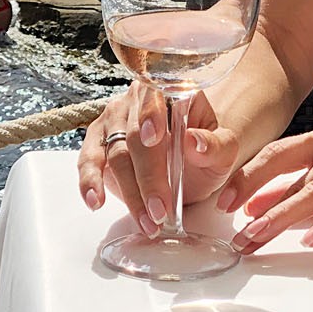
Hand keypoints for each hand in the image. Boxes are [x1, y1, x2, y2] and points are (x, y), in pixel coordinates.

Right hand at [77, 85, 239, 235]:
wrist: (190, 171)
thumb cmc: (206, 155)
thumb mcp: (223, 152)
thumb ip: (215, 145)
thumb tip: (193, 141)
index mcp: (172, 91)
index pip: (158, 96)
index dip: (153, 114)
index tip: (154, 138)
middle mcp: (139, 99)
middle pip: (135, 134)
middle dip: (148, 176)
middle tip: (160, 209)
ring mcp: (115, 119)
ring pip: (115, 153)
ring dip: (129, 192)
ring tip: (146, 220)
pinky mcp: (98, 142)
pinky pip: (89, 159)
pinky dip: (89, 181)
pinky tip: (95, 200)